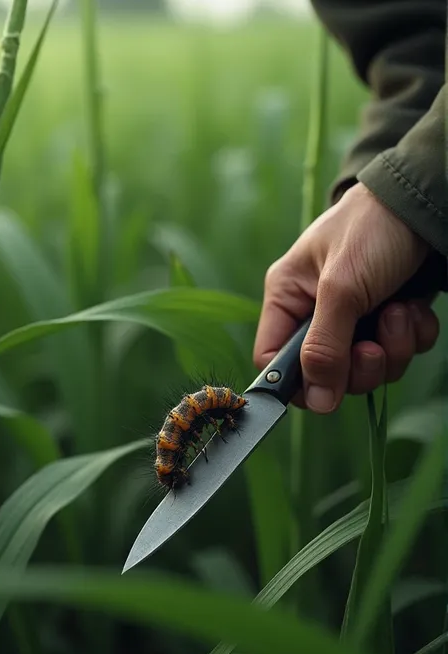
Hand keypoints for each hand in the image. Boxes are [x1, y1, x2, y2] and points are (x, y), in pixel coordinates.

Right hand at [253, 183, 439, 413]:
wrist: (427, 204)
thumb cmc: (371, 230)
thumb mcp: (342, 288)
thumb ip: (325, 348)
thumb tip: (316, 402)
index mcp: (288, 298)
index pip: (273, 360)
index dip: (297, 382)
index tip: (324, 391)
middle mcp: (315, 313)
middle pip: (325, 374)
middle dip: (358, 367)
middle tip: (373, 346)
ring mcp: (354, 318)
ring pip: (366, 368)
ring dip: (391, 349)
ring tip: (399, 312)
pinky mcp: (387, 319)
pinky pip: (397, 352)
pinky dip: (411, 336)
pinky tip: (413, 309)